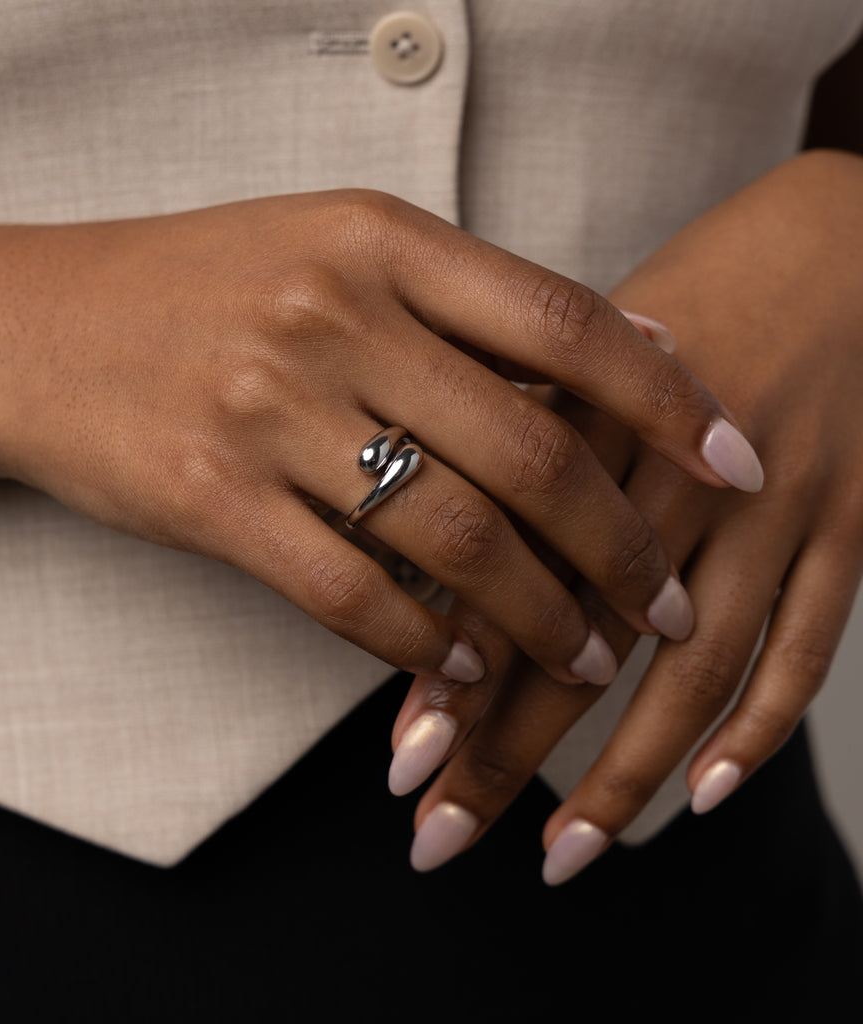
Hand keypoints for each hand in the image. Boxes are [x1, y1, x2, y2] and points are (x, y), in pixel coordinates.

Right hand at [0, 190, 756, 685]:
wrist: (26, 328)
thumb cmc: (194, 293)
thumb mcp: (329, 254)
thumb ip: (459, 307)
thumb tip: (613, 357)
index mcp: (376, 240)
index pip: (564, 322)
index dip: (668, 399)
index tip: (731, 464)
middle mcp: (329, 314)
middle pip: (528, 451)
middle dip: (619, 547)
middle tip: (659, 605)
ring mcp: (264, 408)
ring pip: (452, 538)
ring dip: (537, 615)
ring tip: (582, 655)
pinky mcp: (207, 499)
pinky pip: (351, 593)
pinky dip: (425, 644)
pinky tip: (464, 667)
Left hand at [389, 151, 862, 877]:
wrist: (850, 242)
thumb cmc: (696, 293)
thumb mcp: (584, 343)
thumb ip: (508, 437)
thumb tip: (415, 539)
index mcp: (593, 422)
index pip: (506, 578)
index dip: (450, 674)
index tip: (400, 761)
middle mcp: (679, 474)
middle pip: (584, 638)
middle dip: (510, 748)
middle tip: (442, 833)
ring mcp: (778, 505)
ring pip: (692, 668)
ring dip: (621, 772)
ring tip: (557, 855)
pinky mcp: (855, 524)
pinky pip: (810, 642)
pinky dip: (759, 728)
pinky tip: (700, 796)